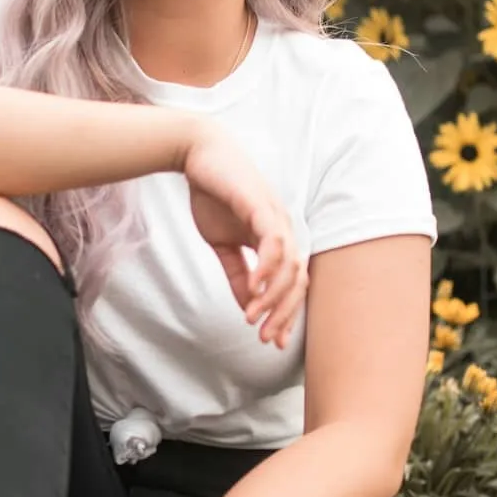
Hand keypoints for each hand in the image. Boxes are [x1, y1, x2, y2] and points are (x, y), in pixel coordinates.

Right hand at [182, 122, 308, 349]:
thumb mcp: (223, 243)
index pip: (292, 285)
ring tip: (254, 316)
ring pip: (289, 266)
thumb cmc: (214, 196)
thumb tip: (246, 305)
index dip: (285, 314)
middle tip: (266, 337)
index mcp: (276, 240)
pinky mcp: (261, 205)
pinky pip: (273, 242)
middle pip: (298, 281)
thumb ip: (236, 272)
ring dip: (274, 296)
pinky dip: (267, 268)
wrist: (199, 157)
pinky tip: (255, 288)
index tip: (270, 340)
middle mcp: (283, 231)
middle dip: (284, 314)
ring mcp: (275, 218)